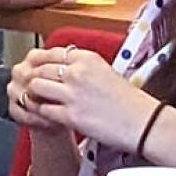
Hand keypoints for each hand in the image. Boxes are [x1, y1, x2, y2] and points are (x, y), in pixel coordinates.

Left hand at [10, 45, 154, 147]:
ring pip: (36, 86)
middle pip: (40, 68)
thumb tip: (62, 68)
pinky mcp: (71, 115)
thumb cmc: (129, 101)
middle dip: (33, 78)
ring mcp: (73, 93)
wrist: (143, 122)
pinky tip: (45, 116)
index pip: (51, 53)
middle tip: (32, 87)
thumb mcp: (106, 72)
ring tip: (37, 101)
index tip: (36, 68)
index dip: (39, 62)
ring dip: (34, 95)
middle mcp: (78, 72)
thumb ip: (83, 67)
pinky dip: (40, 113)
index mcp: (87, 58)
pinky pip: (43, 110)